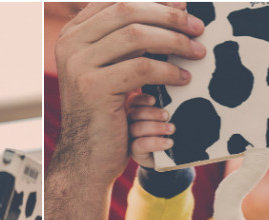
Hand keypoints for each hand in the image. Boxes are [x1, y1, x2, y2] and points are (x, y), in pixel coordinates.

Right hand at [53, 2, 204, 179]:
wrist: (88, 154)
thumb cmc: (106, 110)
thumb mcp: (109, 67)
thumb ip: (123, 41)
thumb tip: (169, 10)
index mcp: (73, 34)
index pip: (114, 0)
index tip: (183, 5)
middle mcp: (70, 44)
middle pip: (127, 10)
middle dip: (169, 15)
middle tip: (198, 28)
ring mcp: (78, 65)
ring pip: (136, 35)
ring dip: (174, 40)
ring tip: (197, 52)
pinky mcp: (94, 87)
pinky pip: (141, 67)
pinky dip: (169, 69)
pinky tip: (183, 77)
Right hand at [127, 92, 174, 167]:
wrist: (167, 154)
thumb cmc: (166, 133)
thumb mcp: (165, 119)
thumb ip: (163, 111)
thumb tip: (174, 100)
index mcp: (136, 112)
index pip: (133, 102)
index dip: (141, 99)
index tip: (154, 100)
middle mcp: (129, 123)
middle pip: (134, 114)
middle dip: (152, 113)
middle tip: (167, 116)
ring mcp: (130, 137)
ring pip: (136, 128)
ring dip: (155, 127)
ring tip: (171, 129)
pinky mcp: (134, 150)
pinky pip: (140, 144)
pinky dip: (155, 142)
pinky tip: (168, 143)